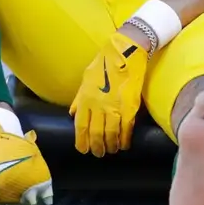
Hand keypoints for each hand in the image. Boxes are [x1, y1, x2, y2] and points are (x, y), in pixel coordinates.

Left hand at [69, 32, 148, 157]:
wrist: (125, 51)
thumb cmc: (105, 62)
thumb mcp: (86, 78)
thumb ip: (80, 98)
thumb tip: (73, 113)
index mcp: (86, 99)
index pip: (80, 126)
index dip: (81, 141)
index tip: (83, 149)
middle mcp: (98, 106)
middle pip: (95, 134)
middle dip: (96, 147)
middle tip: (99, 153)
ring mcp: (114, 107)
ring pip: (110, 134)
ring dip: (111, 146)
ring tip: (112, 150)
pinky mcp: (130, 107)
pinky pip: (126, 129)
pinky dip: (125, 139)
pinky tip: (125, 144)